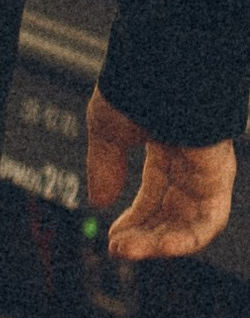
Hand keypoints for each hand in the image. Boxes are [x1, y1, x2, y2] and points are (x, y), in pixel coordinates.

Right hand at [85, 90, 237, 261]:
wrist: (164, 66)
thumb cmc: (138, 88)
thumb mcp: (107, 132)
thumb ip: (104, 168)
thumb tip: (98, 201)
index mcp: (167, 151)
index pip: (153, 199)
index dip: (133, 221)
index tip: (113, 236)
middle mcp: (191, 164)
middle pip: (171, 216)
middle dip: (143, 236)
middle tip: (119, 250)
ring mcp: (208, 170)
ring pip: (190, 223)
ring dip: (160, 243)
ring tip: (130, 251)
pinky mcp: (219, 175)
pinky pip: (209, 219)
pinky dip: (186, 238)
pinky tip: (159, 246)